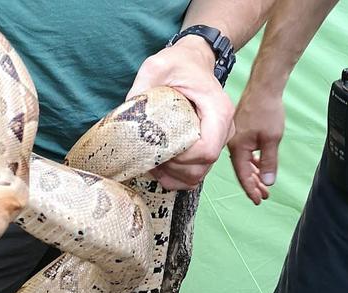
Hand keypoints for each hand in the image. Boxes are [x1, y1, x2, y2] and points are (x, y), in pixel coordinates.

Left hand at [128, 36, 234, 189]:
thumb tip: (124, 117)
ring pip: (197, 175)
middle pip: (201, 167)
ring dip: (172, 175)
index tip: (159, 149)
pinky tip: (159, 166)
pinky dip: (176, 176)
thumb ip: (141, 88)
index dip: (182, 158)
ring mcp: (217, 141)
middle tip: (149, 157)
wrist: (193, 62)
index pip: (207, 150)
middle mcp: (223, 130)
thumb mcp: (157, 67)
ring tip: (152, 162)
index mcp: (218, 111)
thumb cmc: (179, 64)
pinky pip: (194, 173)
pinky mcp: (207, 147)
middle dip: (172, 169)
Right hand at [228, 84, 283, 204]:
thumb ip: (269, 162)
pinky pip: (244, 152)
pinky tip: (259, 165)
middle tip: (265, 196)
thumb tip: (268, 182)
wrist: (263, 87)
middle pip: (242, 170)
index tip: (259, 200)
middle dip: (254, 184)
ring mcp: (235, 138)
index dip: (251, 189)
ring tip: (264, 184)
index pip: (243, 175)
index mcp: (237, 148)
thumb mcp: (272, 139)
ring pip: (244, 161)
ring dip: (254, 173)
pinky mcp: (240, 132)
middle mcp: (232, 144)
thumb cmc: (266, 110)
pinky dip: (252, 161)